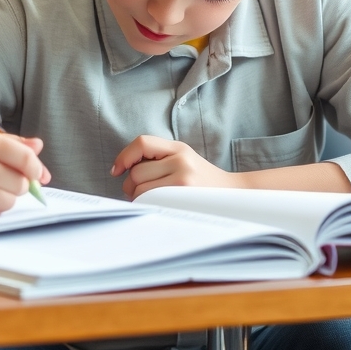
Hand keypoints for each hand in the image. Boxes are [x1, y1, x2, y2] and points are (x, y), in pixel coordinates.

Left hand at [110, 135, 238, 199]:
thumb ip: (158, 159)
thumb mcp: (183, 160)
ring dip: (137, 198)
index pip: (142, 143)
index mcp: (179, 148)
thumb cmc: (202, 181)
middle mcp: (181, 160)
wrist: (233, 195)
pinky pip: (150, 201)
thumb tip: (123, 172)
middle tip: (137, 194)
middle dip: (130, 186)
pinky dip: (146, 205)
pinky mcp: (183, 196)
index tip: (117, 170)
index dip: (124, 156)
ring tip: (149, 201)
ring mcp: (183, 179)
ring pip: (140, 189)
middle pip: (136, 172)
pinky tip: (153, 206)